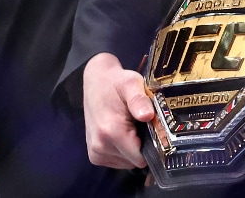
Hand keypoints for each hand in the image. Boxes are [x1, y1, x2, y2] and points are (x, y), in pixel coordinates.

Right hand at [83, 52, 154, 168]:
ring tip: (128, 126)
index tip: (148, 128)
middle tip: (137, 124)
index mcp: (111, 131)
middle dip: (141, 145)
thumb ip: (139, 99)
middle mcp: (100, 146)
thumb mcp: (131, 83)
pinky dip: (123, 151)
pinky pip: (118, 161)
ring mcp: (95, 152)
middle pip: (135, 161)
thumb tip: (147, 115)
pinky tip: (120, 133)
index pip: (140, 157)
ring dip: (131, 147)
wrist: (96, 82)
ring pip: (127, 162)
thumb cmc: (116, 82)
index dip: (150, 144)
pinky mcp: (94, 155)